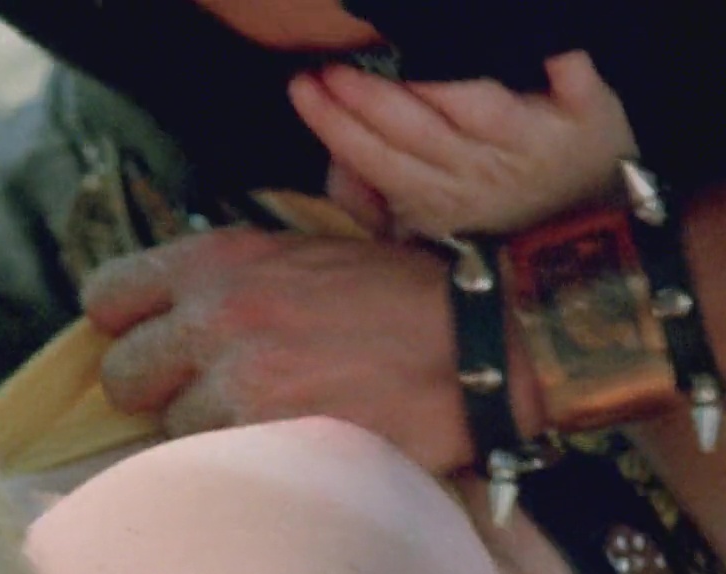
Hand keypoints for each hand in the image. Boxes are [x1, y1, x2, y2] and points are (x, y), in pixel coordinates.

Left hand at [82, 227, 539, 474]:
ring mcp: (239, 380)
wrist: (481, 344)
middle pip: (121, 376)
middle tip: (202, 396)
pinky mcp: (270, 438)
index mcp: (217, 259)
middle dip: (154, 392)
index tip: (147, 345)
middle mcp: (216, 315)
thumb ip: (225, 276)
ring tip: (260, 425)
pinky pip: (215, 466)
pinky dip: (240, 466)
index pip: (107, 298)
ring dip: (203, 436)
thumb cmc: (394, 298)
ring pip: (169, 431)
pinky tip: (277, 455)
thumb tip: (158, 309)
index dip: (122, 328)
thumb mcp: (301, 252)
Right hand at [289, 51, 638, 237]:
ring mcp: (533, 140)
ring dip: (436, 83)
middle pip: (415, 131)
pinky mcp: (587, 112)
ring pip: (476, 105)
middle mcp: (480, 170)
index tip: (302, 86)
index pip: (372, 157)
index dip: (334, 123)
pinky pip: (571, 77)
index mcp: (434, 196)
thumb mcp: (421, 224)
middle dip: (366, 99)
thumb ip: (370, 195)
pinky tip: (530, 33)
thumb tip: (333, 164)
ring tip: (399, 54)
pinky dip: (558, 56)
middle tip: (330, 67)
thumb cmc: (492, 208)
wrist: (589, 222)